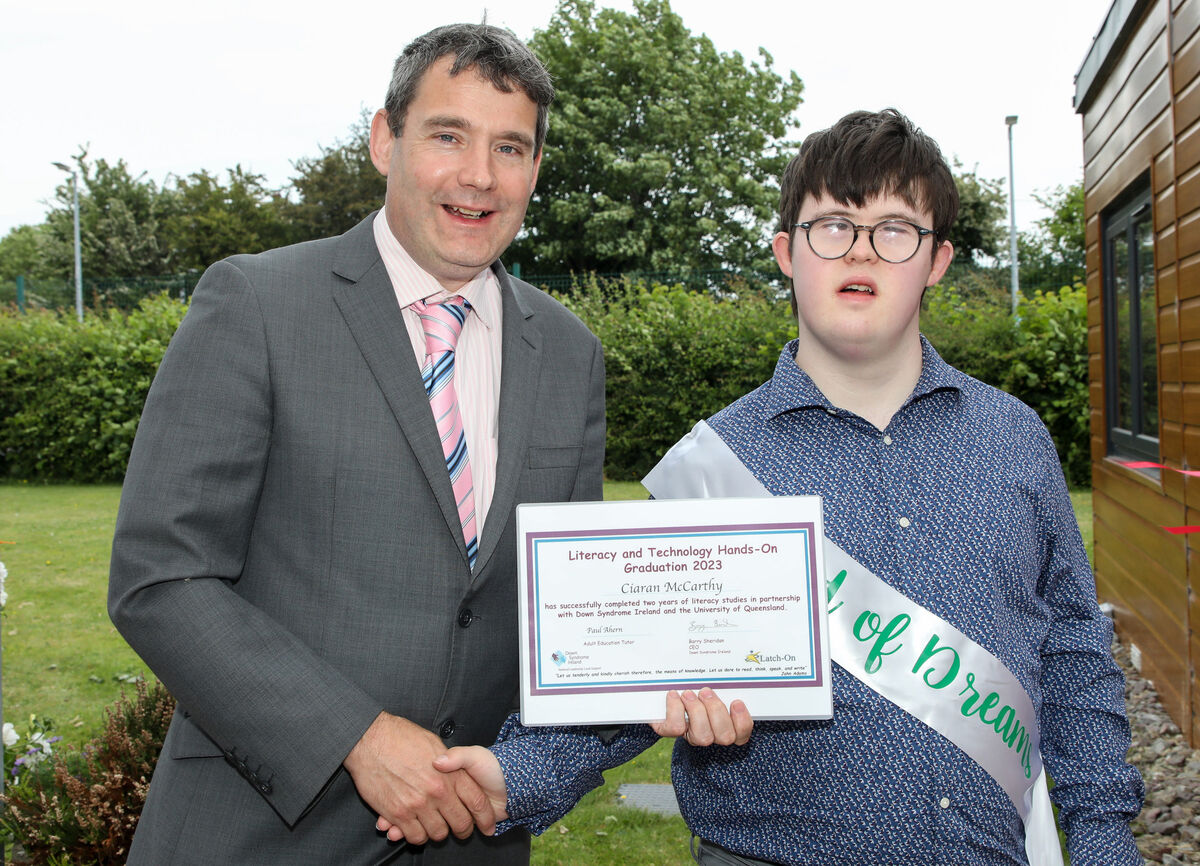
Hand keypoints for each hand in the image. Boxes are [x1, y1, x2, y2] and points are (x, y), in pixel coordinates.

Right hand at [343, 711, 495, 844]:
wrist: (371, 740)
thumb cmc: (401, 737)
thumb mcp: (435, 743)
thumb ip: (451, 762)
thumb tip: (459, 773)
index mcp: (450, 773)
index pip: (477, 802)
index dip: (485, 817)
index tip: (487, 824)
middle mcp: (437, 791)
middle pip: (461, 823)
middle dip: (463, 830)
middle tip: (460, 829)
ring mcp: (418, 804)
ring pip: (438, 833)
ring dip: (439, 832)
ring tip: (436, 826)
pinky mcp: (398, 813)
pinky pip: (415, 836)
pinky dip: (417, 836)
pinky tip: (416, 828)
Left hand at [650, 688, 752, 745]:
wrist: (661, 693)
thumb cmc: (696, 685)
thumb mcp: (712, 683)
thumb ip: (723, 682)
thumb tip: (736, 663)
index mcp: (726, 725)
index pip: (742, 734)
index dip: (742, 721)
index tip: (736, 701)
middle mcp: (711, 734)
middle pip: (725, 736)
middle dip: (716, 711)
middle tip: (706, 691)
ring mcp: (691, 735)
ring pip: (703, 736)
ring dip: (697, 711)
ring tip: (689, 693)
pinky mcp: (669, 730)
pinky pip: (676, 728)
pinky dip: (675, 710)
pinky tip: (673, 695)